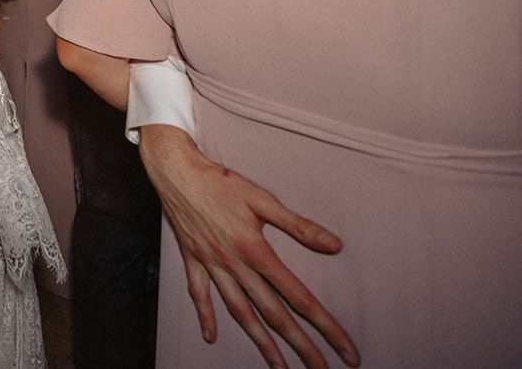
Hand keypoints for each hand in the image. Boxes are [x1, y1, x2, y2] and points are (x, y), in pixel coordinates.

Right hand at [138, 125, 359, 368]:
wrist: (176, 172)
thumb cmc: (220, 182)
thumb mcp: (263, 199)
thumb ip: (298, 225)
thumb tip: (334, 245)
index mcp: (256, 251)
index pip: (298, 297)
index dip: (326, 325)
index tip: (345, 350)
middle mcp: (235, 266)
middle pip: (274, 315)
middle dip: (301, 346)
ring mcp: (212, 267)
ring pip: (240, 313)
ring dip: (261, 342)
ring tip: (278, 366)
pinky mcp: (193, 261)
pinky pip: (201, 295)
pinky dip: (206, 317)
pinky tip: (211, 336)